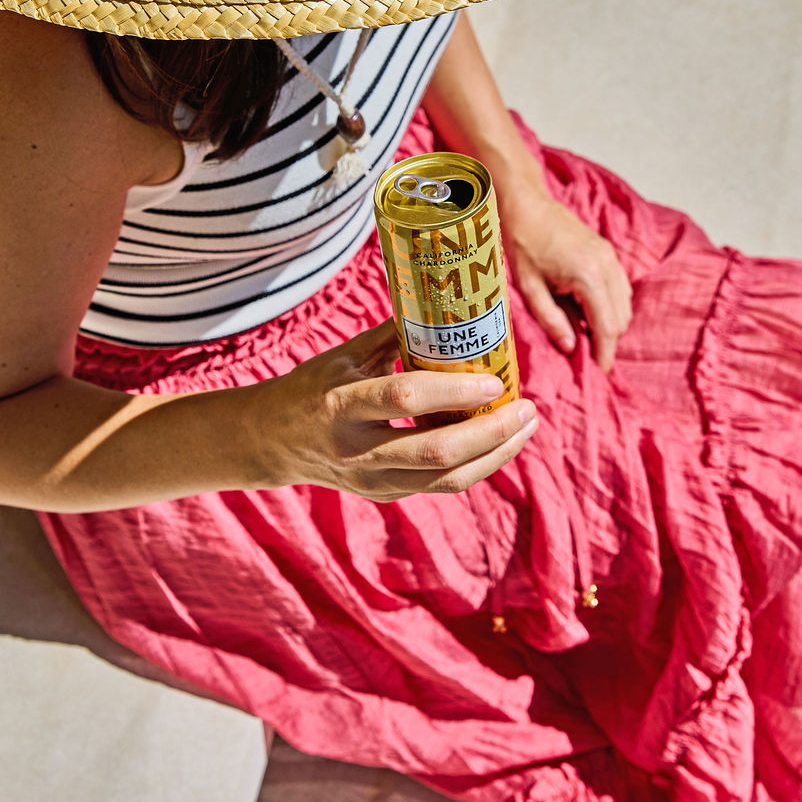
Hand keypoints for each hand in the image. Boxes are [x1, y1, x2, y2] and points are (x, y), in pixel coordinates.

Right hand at [253, 320, 537, 500]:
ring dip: (496, 454)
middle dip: (491, 433)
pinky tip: (500, 441)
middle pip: (435, 452)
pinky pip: (441, 485)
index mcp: (340, 405)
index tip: (495, 377)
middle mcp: (356, 450)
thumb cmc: (316, 385)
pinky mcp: (385, 495)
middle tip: (528, 408)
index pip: (404, 399)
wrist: (274, 441)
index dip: (454, 390)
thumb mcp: (346, 354)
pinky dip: (478, 464)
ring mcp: (371, 479)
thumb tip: (449, 306)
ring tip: (526, 426)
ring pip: (446, 479)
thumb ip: (396, 334)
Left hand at [501, 185, 631, 372]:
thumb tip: (570, 347)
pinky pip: (621, 289)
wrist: (528, 204)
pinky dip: (611, 306)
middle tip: (588, 357)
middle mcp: (607, 266)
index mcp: (588, 276)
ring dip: (611, 323)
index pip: (607, 327)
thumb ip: (551, 320)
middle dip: (608, 341)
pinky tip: (588, 311)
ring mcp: (611, 257)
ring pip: (625, 304)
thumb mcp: (529, 288)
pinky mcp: (608, 252)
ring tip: (586, 336)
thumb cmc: (522, 243)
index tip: (599, 373)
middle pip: (621, 319)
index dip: (605, 354)